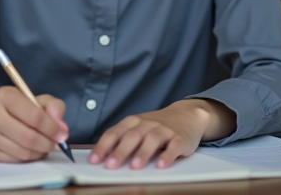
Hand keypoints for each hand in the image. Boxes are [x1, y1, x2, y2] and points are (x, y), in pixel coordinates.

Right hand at [0, 86, 68, 162]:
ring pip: (22, 152)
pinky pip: (14, 160)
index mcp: (4, 96)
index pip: (34, 116)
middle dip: (48, 143)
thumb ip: (53, 106)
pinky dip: (28, 158)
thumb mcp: (34, 99)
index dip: (52, 128)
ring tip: (45, 147)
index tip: (62, 135)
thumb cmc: (14, 108)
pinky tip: (32, 151)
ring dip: (40, 152)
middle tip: (57, 145)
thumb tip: (61, 127)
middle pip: (28, 137)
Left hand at [88, 100, 227, 169]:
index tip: (94, 161)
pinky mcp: (180, 138)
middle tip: (111, 166)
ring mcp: (164, 130)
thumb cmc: (156, 126)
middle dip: (120, 151)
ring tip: (135, 167)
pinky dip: (168, 155)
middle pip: (132, 136)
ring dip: (143, 153)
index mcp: (132, 122)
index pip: (114, 133)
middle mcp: (147, 124)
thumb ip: (122, 141)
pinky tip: (162, 165)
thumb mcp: (138, 128)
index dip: (103, 147)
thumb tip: (103, 160)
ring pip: (152, 140)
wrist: (187, 114)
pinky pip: (174, 146)